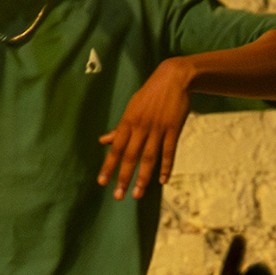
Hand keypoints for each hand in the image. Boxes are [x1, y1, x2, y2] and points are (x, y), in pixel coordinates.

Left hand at [96, 58, 195, 198]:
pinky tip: (162, 180)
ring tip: (138, 194)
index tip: (102, 182)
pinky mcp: (173, 128)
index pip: (116, 148)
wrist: (173, 78)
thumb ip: (119, 128)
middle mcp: (141, 127)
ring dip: (143, 177)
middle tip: (118, 196)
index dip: (108, 166)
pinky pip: (169, 151)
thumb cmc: (149, 95)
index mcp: (128, 122)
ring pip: (149, 157)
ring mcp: (158, 128)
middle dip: (124, 177)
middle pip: (131, 156)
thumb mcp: (131, 108)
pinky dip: (166, 166)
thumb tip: (103, 141)